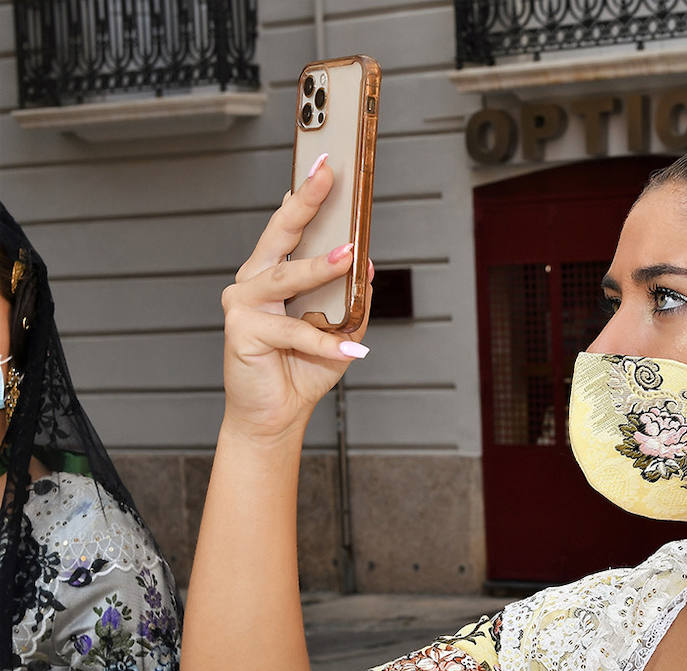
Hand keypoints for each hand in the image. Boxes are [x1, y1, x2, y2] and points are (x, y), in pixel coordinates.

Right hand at [218, 157, 373, 441]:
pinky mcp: (242, 331)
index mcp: (274, 272)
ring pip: (287, 276)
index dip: (306, 194)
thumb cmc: (302, 367)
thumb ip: (352, 298)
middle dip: (305, 201)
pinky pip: (293, 331)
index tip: (325, 163)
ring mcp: (244, 303)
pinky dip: (325, 341)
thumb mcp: (341, 328)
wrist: (276, 413)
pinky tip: (351, 347)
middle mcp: (254, 280)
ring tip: (349, 255)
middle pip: (281, 233)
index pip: (290, 225)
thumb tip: (366, 264)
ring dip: (320, 266)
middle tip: (327, 175)